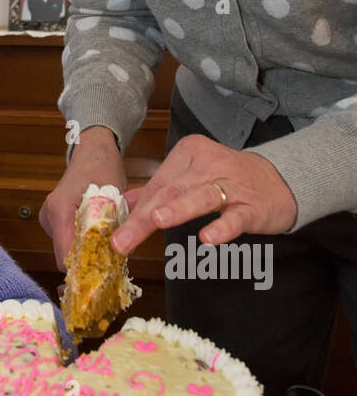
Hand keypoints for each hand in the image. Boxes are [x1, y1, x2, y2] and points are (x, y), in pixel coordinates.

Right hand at [40, 127, 126, 272]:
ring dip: (87, 251)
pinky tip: (98, 234)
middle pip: (65, 256)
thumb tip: (117, 257)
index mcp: (59, 211)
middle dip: (87, 262)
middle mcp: (49, 217)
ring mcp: (49, 218)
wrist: (92, 151)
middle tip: (111, 260)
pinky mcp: (54, 220)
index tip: (101, 278)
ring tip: (107, 241)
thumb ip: (111, 227)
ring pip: (68, 249)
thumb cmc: (102, 168)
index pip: (65, 258)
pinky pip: (68, 240)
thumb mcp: (113, 198)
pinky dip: (83, 243)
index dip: (83, 272)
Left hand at [110, 134, 297, 254]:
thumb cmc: (227, 180)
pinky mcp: (251, 206)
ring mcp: (231, 184)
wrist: (280, 181)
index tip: (115, 235)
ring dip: (177, 209)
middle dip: (144, 219)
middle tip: (121, 241)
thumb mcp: (191, 178)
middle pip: (170, 192)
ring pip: (200, 197)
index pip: (157, 185)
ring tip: (156, 221)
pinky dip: (221, 228)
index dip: (135, 211)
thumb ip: (157, 190)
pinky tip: (208, 239)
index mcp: (188, 153)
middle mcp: (208, 164)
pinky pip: (235, 217)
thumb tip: (122, 203)